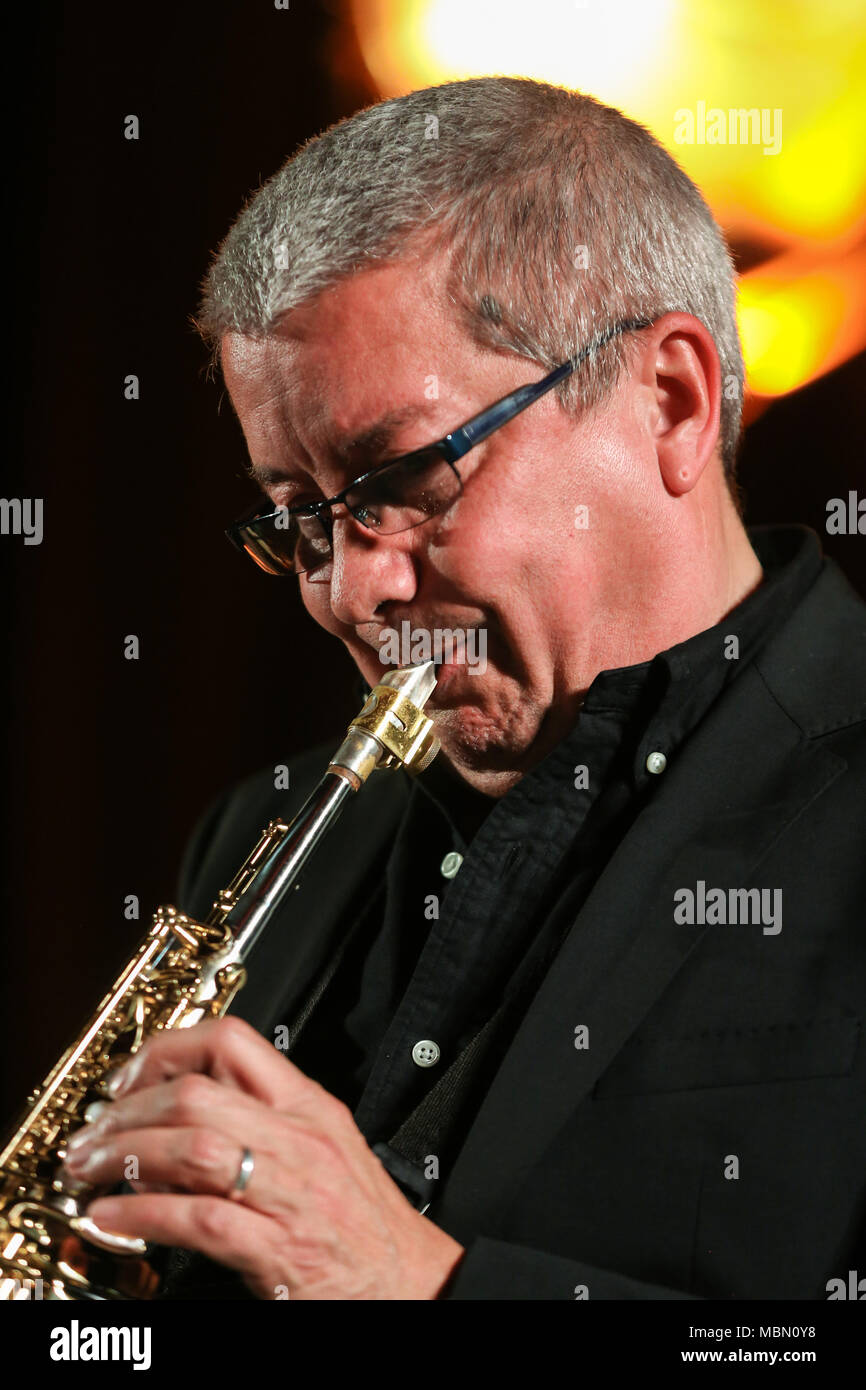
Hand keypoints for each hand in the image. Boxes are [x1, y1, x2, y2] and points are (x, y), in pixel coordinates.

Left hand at [62, 1017, 464, 1299]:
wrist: (415, 1285)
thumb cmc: (366, 1224)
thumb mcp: (322, 1150)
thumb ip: (259, 1126)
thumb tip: (176, 1123)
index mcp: (310, 1106)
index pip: (234, 1041)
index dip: (166, 1049)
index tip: (127, 1077)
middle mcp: (300, 1140)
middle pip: (198, 1093)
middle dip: (128, 1109)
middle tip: (92, 1132)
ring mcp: (292, 1194)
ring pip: (193, 1148)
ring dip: (125, 1155)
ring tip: (88, 1170)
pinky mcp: (280, 1251)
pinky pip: (199, 1221)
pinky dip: (143, 1216)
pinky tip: (110, 1218)